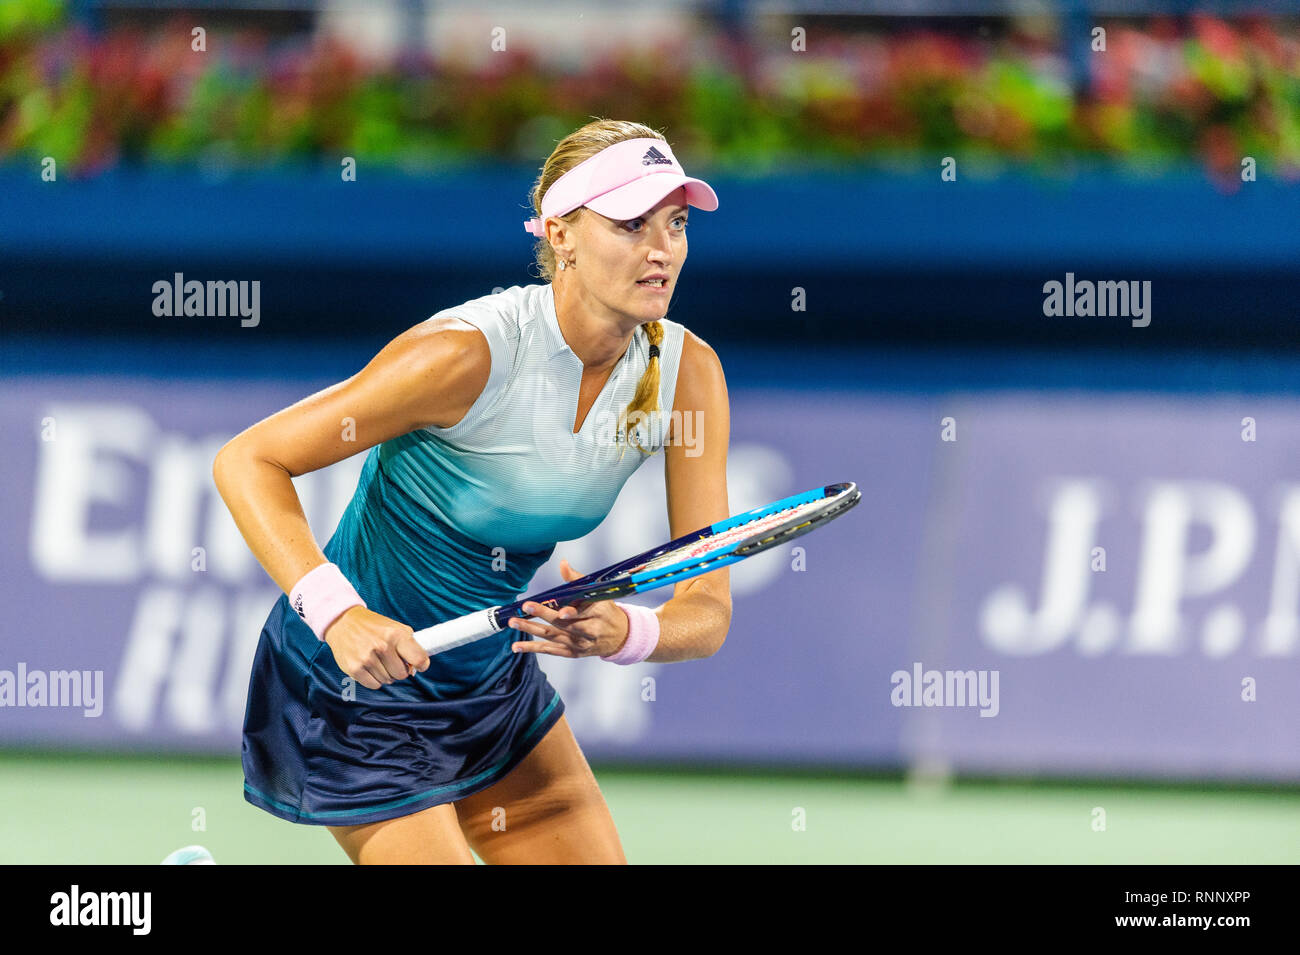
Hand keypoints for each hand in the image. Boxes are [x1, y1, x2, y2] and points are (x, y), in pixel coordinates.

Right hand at [323, 606, 429, 689]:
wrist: (344, 622)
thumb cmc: (374, 626)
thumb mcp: (396, 628)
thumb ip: (410, 645)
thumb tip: (417, 667)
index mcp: (396, 634)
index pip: (418, 659)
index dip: (422, 665)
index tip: (420, 666)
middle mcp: (382, 646)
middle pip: (402, 674)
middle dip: (400, 669)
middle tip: (392, 660)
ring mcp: (367, 658)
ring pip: (388, 680)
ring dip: (386, 674)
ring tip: (378, 660)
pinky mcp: (354, 668)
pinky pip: (374, 685)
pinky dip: (374, 679)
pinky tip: (370, 667)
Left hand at [508, 560, 630, 658]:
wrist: (619, 636)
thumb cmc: (605, 610)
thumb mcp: (597, 594)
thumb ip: (577, 580)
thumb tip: (563, 563)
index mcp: (597, 613)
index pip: (583, 613)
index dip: (572, 613)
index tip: (561, 611)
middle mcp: (589, 631)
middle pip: (564, 625)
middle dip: (544, 616)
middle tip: (526, 607)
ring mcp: (579, 644)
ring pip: (553, 637)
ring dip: (532, 630)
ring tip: (514, 622)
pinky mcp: (571, 653)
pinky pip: (550, 650)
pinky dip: (533, 648)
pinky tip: (517, 645)